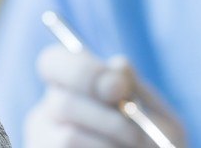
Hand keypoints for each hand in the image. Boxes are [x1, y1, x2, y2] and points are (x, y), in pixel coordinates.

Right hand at [24, 44, 185, 147]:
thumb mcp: (157, 118)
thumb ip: (137, 89)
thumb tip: (118, 64)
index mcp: (71, 86)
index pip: (52, 62)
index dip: (82, 69)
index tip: (119, 88)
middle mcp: (49, 109)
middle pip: (62, 101)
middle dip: (107, 119)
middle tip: (136, 134)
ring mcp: (42, 139)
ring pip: (69, 136)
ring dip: (111, 144)